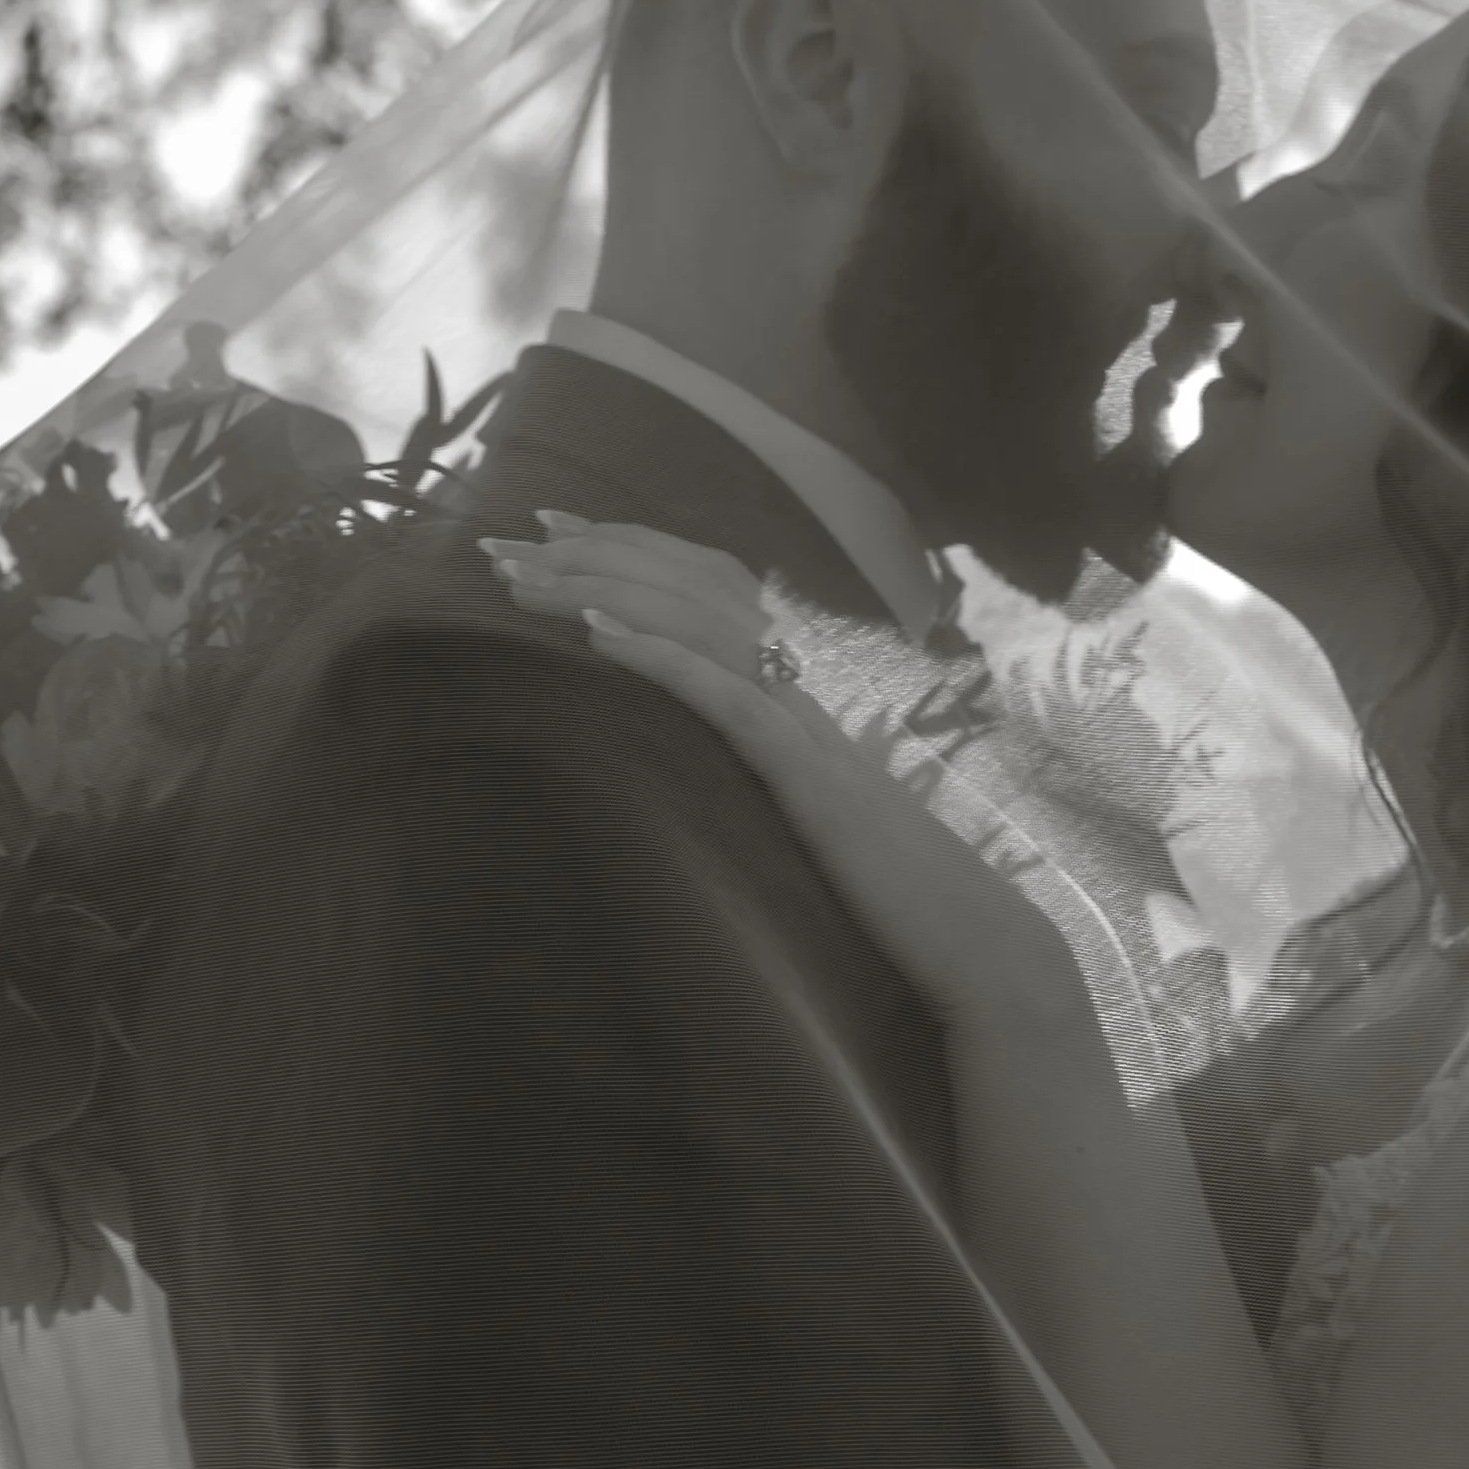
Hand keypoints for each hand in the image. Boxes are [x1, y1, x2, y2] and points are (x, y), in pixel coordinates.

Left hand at [485, 518, 1084, 1034]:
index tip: (545, 523)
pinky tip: (598, 636)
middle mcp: (795, 691)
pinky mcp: (808, 778)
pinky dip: (661, 658)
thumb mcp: (790, 819)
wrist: (970, 944)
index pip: (700, 587)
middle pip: (688, 585)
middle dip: (587, 555)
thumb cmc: (879, 897)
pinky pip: (728, 700)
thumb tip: (669, 759)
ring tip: (524, 580)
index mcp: (788, 695)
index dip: (624, 546)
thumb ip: (741, 774)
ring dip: (602, 591)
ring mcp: (804, 727)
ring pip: (699, 624)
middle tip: (498, 541)